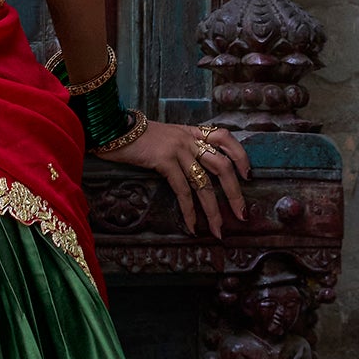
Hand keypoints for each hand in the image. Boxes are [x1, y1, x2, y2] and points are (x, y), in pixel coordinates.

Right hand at [101, 114, 248, 234]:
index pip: (225, 137)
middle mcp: (188, 139)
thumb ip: (180, 148)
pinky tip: (191, 225)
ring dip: (213, 211)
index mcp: (190, 132)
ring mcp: (177, 149)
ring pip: (204, 184)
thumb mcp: (163, 138)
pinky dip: (189, 211)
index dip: (240, 156)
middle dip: (235, 193)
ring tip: (218, 230)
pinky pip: (182, 190)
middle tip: (242, 215)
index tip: (247, 175)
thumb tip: (193, 170)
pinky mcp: (164, 160)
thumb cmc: (133, 137)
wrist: (111, 128)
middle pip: (222, 166)